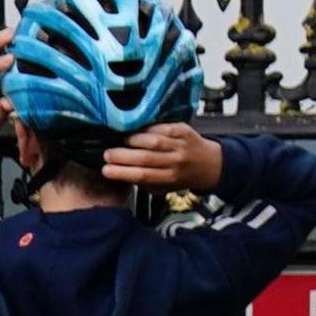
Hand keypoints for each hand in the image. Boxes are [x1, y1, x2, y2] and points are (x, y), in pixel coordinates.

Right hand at [100, 122, 221, 192]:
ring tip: (123, 140)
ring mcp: (181, 145)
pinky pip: (163, 128)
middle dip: (122, 155)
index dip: (122, 172)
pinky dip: (149, 129)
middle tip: (107, 154)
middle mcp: (176, 162)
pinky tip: (139, 130)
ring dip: (134, 140)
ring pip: (154, 141)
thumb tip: (120, 173)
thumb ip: (145, 183)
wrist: (210, 164)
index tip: (105, 170)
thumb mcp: (164, 187)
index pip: (143, 175)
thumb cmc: (180, 176)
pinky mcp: (184, 131)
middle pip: (146, 158)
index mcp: (170, 178)